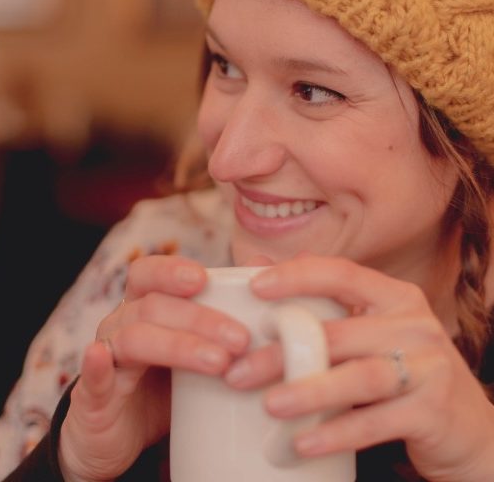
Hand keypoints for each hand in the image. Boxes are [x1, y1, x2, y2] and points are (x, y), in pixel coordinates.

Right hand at [58, 255, 250, 481]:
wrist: (123, 438)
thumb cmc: (168, 385)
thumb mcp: (198, 348)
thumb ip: (227, 308)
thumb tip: (265, 263)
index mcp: (143, 307)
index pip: (148, 273)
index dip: (170, 271)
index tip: (203, 278)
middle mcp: (120, 324)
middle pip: (152, 306)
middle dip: (199, 318)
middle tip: (240, 338)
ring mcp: (106, 358)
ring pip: (134, 338)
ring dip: (177, 345)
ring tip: (219, 362)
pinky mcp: (93, 399)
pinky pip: (92, 378)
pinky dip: (96, 367)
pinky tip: (101, 357)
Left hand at [223, 254, 493, 481]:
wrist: (468, 426)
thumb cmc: (401, 368)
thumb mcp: (367, 328)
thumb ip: (319, 299)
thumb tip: (256, 262)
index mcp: (393, 296)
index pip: (341, 273)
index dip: (296, 276)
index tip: (254, 286)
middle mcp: (414, 323)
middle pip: (338, 332)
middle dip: (282, 352)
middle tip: (238, 371)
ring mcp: (428, 366)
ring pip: (358, 376)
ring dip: (309, 391)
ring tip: (270, 405)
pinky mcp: (434, 410)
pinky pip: (376, 422)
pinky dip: (336, 433)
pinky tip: (302, 443)